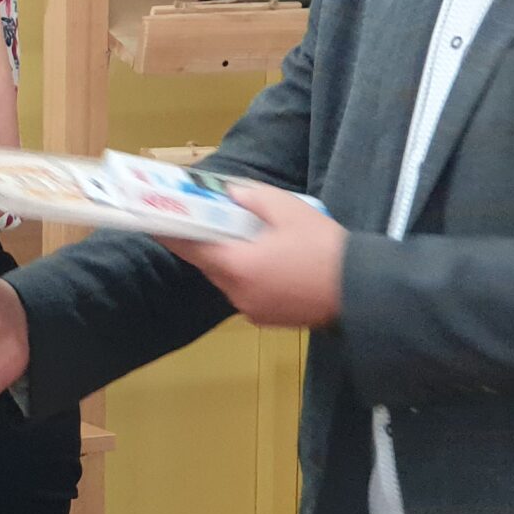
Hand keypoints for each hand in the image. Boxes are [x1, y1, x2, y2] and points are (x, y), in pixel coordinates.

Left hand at [161, 185, 344, 329]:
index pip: (190, 248)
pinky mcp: (268, 319)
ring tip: (250, 238)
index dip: (169, 233)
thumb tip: (229, 194)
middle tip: (209, 220)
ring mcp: (251, 310)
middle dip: (207, 243)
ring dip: (232, 259)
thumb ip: (250, 198)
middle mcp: (236, 292)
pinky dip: (250, 275)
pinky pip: (247, 292)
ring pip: (229, 279)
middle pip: (209, 264)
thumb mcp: (287, 209)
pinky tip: (271, 261)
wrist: (362, 291)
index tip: (151, 220)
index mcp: (236, 265)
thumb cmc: (323, 247)